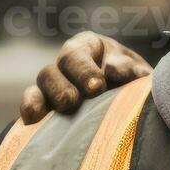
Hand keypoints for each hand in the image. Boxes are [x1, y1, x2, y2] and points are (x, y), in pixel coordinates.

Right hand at [19, 31, 151, 122]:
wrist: (137, 106)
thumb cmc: (138, 84)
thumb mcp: (139, 74)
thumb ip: (131, 70)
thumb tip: (113, 70)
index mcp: (88, 47)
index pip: (76, 53)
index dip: (83, 69)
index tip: (98, 86)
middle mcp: (66, 64)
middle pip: (52, 70)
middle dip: (63, 87)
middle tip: (74, 102)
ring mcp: (53, 86)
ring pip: (41, 86)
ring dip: (48, 98)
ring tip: (62, 111)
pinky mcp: (47, 107)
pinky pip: (31, 105)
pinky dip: (30, 110)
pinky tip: (32, 122)